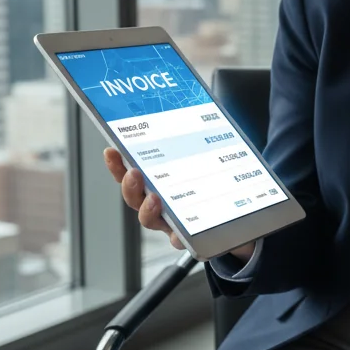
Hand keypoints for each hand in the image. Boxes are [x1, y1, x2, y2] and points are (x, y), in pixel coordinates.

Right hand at [103, 147, 255, 258]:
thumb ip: (199, 140)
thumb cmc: (216, 185)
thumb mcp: (208, 159)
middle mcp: (160, 203)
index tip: (111, 150)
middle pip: (135, 197)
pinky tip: (180, 231)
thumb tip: (199, 109)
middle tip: (134, 173)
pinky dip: (178, 236)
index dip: (118, 164)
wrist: (238, 220)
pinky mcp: (191, 237)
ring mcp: (173, 222)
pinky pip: (181, 239)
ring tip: (154, 199)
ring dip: (147, 210)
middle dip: (129, 185)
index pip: (131, 173)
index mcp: (159, 183)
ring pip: (150, 220)